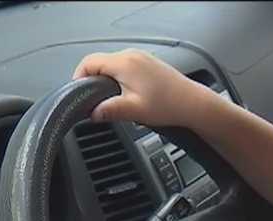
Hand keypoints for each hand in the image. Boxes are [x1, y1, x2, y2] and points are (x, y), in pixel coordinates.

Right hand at [72, 49, 205, 126]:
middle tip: (95, 101)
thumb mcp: (134, 111)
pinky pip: (125, 68)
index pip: (88, 63)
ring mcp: (141, 58)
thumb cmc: (168, 105)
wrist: (193, 104)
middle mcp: (131, 55)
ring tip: (113, 101)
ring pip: (112, 65)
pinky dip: (120, 80)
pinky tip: (128, 95)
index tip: (79, 94)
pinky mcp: (148, 64)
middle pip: (99, 63)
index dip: (79, 78)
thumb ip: (109, 110)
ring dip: (107, 81)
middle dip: (93, 82)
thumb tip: (92, 113)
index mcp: (124, 63)